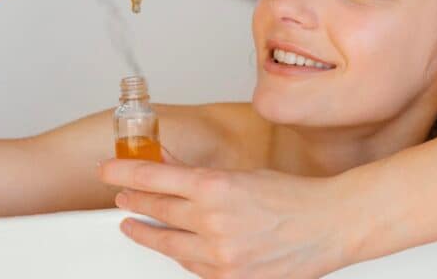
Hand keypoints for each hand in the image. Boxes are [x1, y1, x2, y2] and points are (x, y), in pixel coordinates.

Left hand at [98, 159, 359, 278]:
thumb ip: (199, 175)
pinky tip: (174, 246)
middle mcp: (213, 221)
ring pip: (168, 243)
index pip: (154, 178)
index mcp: (216, 186)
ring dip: (147, 232)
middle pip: (156, 210)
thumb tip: (168, 168)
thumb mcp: (241, 175)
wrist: (329, 226)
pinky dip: (181, 255)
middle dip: (134, 201)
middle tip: (121, 197)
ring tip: (134, 225)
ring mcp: (220, 255)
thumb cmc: (293, 197)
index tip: (107, 172)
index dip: (124, 173)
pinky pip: (192, 267)